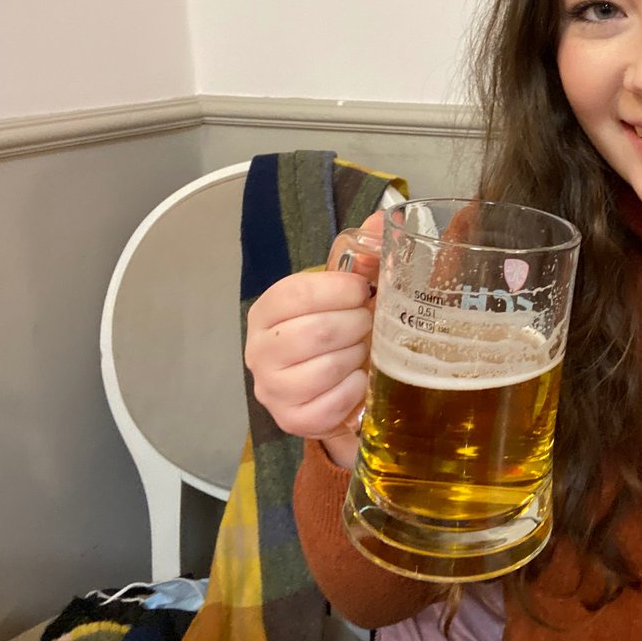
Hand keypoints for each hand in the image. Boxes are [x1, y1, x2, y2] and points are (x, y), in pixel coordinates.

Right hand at [244, 212, 383, 468]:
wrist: (333, 388)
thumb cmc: (339, 331)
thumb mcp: (347, 292)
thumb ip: (363, 255)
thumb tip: (382, 220)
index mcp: (267, 310)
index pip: (295, 292)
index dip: (338, 290)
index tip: (363, 291)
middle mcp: (259, 349)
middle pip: (314, 332)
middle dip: (356, 326)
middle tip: (368, 325)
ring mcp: (271, 388)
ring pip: (324, 369)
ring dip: (356, 358)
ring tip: (362, 352)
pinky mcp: (290, 420)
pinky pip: (330, 404)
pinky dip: (354, 390)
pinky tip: (357, 380)